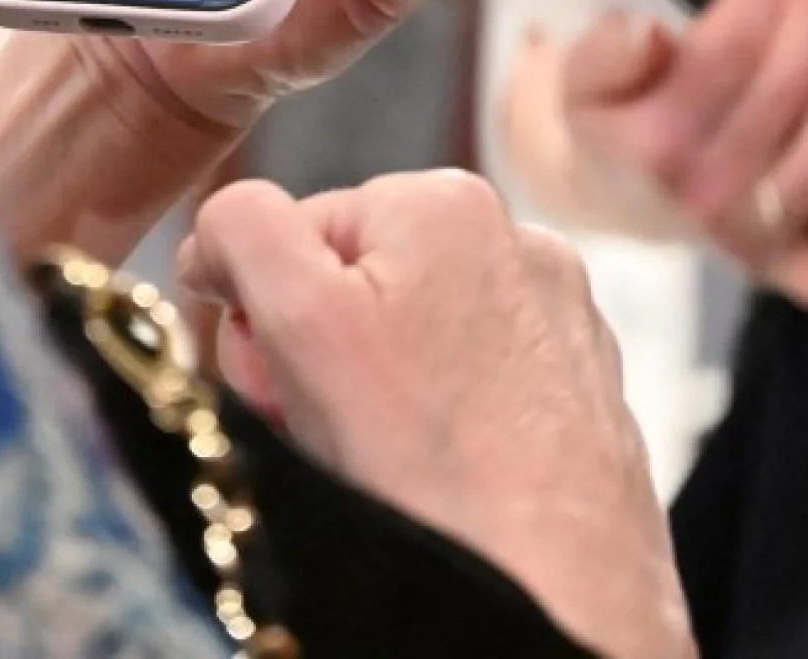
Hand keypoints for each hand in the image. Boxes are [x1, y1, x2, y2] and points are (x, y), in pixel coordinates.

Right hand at [179, 174, 693, 658]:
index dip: (259, 311)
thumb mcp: (299, 320)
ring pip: (412, 340)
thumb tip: (223, 224)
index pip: (292, 229)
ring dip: (372, 396)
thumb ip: (244, 230)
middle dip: (313, 353)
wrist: (560, 606)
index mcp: (447, 201)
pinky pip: (474, 391)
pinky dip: (440, 429)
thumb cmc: (430, 471)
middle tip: (320, 430)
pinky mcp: (584, 396)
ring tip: (383, 465)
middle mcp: (521, 245)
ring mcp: (563, 323)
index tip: (270, 381)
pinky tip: (439, 483)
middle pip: (353, 282)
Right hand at [554, 0, 807, 310]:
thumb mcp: (582, 74)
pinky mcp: (773, 263)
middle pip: (782, 91)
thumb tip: (648, 32)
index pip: (726, 53)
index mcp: (651, 142)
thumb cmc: (614, 111)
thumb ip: (605, 52)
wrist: (614, 188)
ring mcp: (740, 234)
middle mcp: (699, 193)